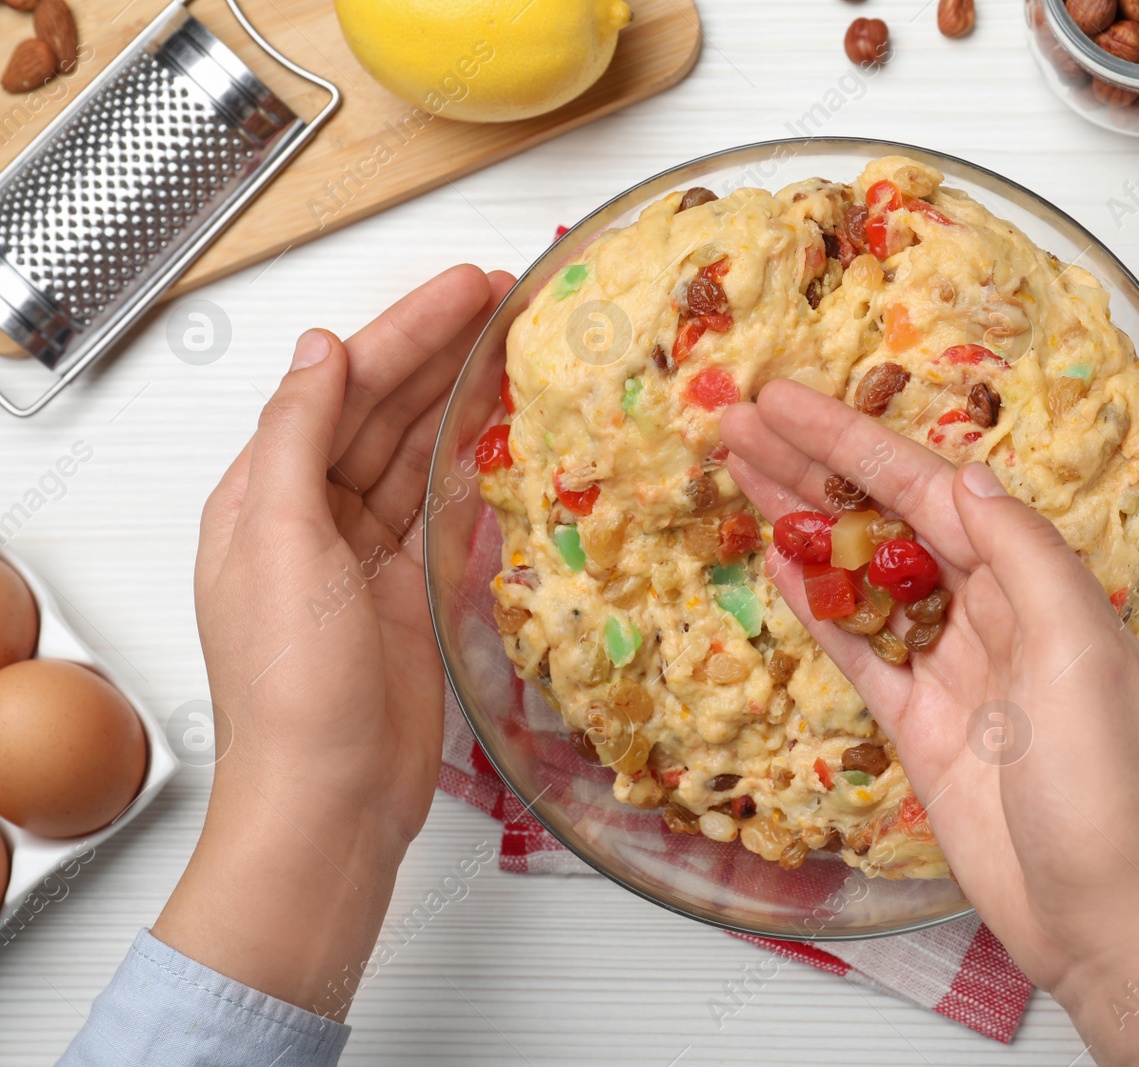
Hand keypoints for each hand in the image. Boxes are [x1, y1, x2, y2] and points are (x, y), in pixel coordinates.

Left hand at [154, 265, 513, 1018]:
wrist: (331, 799)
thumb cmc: (293, 685)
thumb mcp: (278, 544)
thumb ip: (295, 439)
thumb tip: (318, 350)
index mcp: (264, 494)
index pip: (341, 385)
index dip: (406, 330)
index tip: (468, 287)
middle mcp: (313, 515)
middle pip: (384, 409)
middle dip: (441, 349)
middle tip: (508, 298)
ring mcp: (367, 555)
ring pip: (419, 453)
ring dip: (462, 398)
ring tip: (517, 346)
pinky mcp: (412, 592)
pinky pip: (446, 510)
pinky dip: (475, 466)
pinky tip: (505, 432)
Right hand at [723, 381, 1138, 1065]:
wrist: (1096, 914)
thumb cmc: (1108, 791)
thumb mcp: (1080, 654)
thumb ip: (1024, 557)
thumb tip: (966, 478)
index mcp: (1038, 582)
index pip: (933, 491)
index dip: (857, 442)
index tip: (791, 401)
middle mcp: (992, 611)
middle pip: (889, 519)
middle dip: (817, 467)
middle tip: (743, 420)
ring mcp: (948, 665)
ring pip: (863, 574)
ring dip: (805, 521)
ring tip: (740, 469)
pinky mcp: (917, 720)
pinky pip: (857, 648)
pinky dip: (816, 603)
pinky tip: (777, 559)